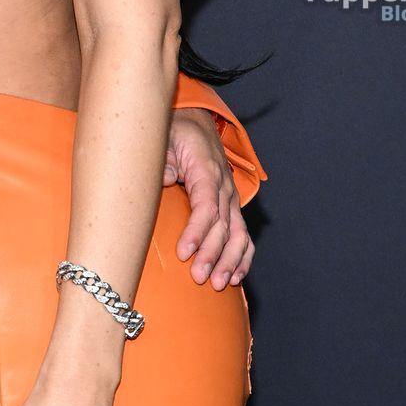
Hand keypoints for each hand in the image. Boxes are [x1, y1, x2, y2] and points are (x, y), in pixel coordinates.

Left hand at [165, 107, 252, 288]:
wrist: (194, 121)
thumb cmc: (176, 132)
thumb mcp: (163, 138)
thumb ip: (162, 161)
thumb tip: (163, 180)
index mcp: (207, 171)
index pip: (206, 206)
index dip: (197, 231)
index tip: (184, 252)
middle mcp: (224, 186)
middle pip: (223, 225)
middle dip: (212, 254)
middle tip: (199, 277)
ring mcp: (230, 198)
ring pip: (237, 234)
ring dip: (230, 260)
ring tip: (220, 284)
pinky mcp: (230, 206)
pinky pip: (243, 234)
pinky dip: (243, 256)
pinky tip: (236, 276)